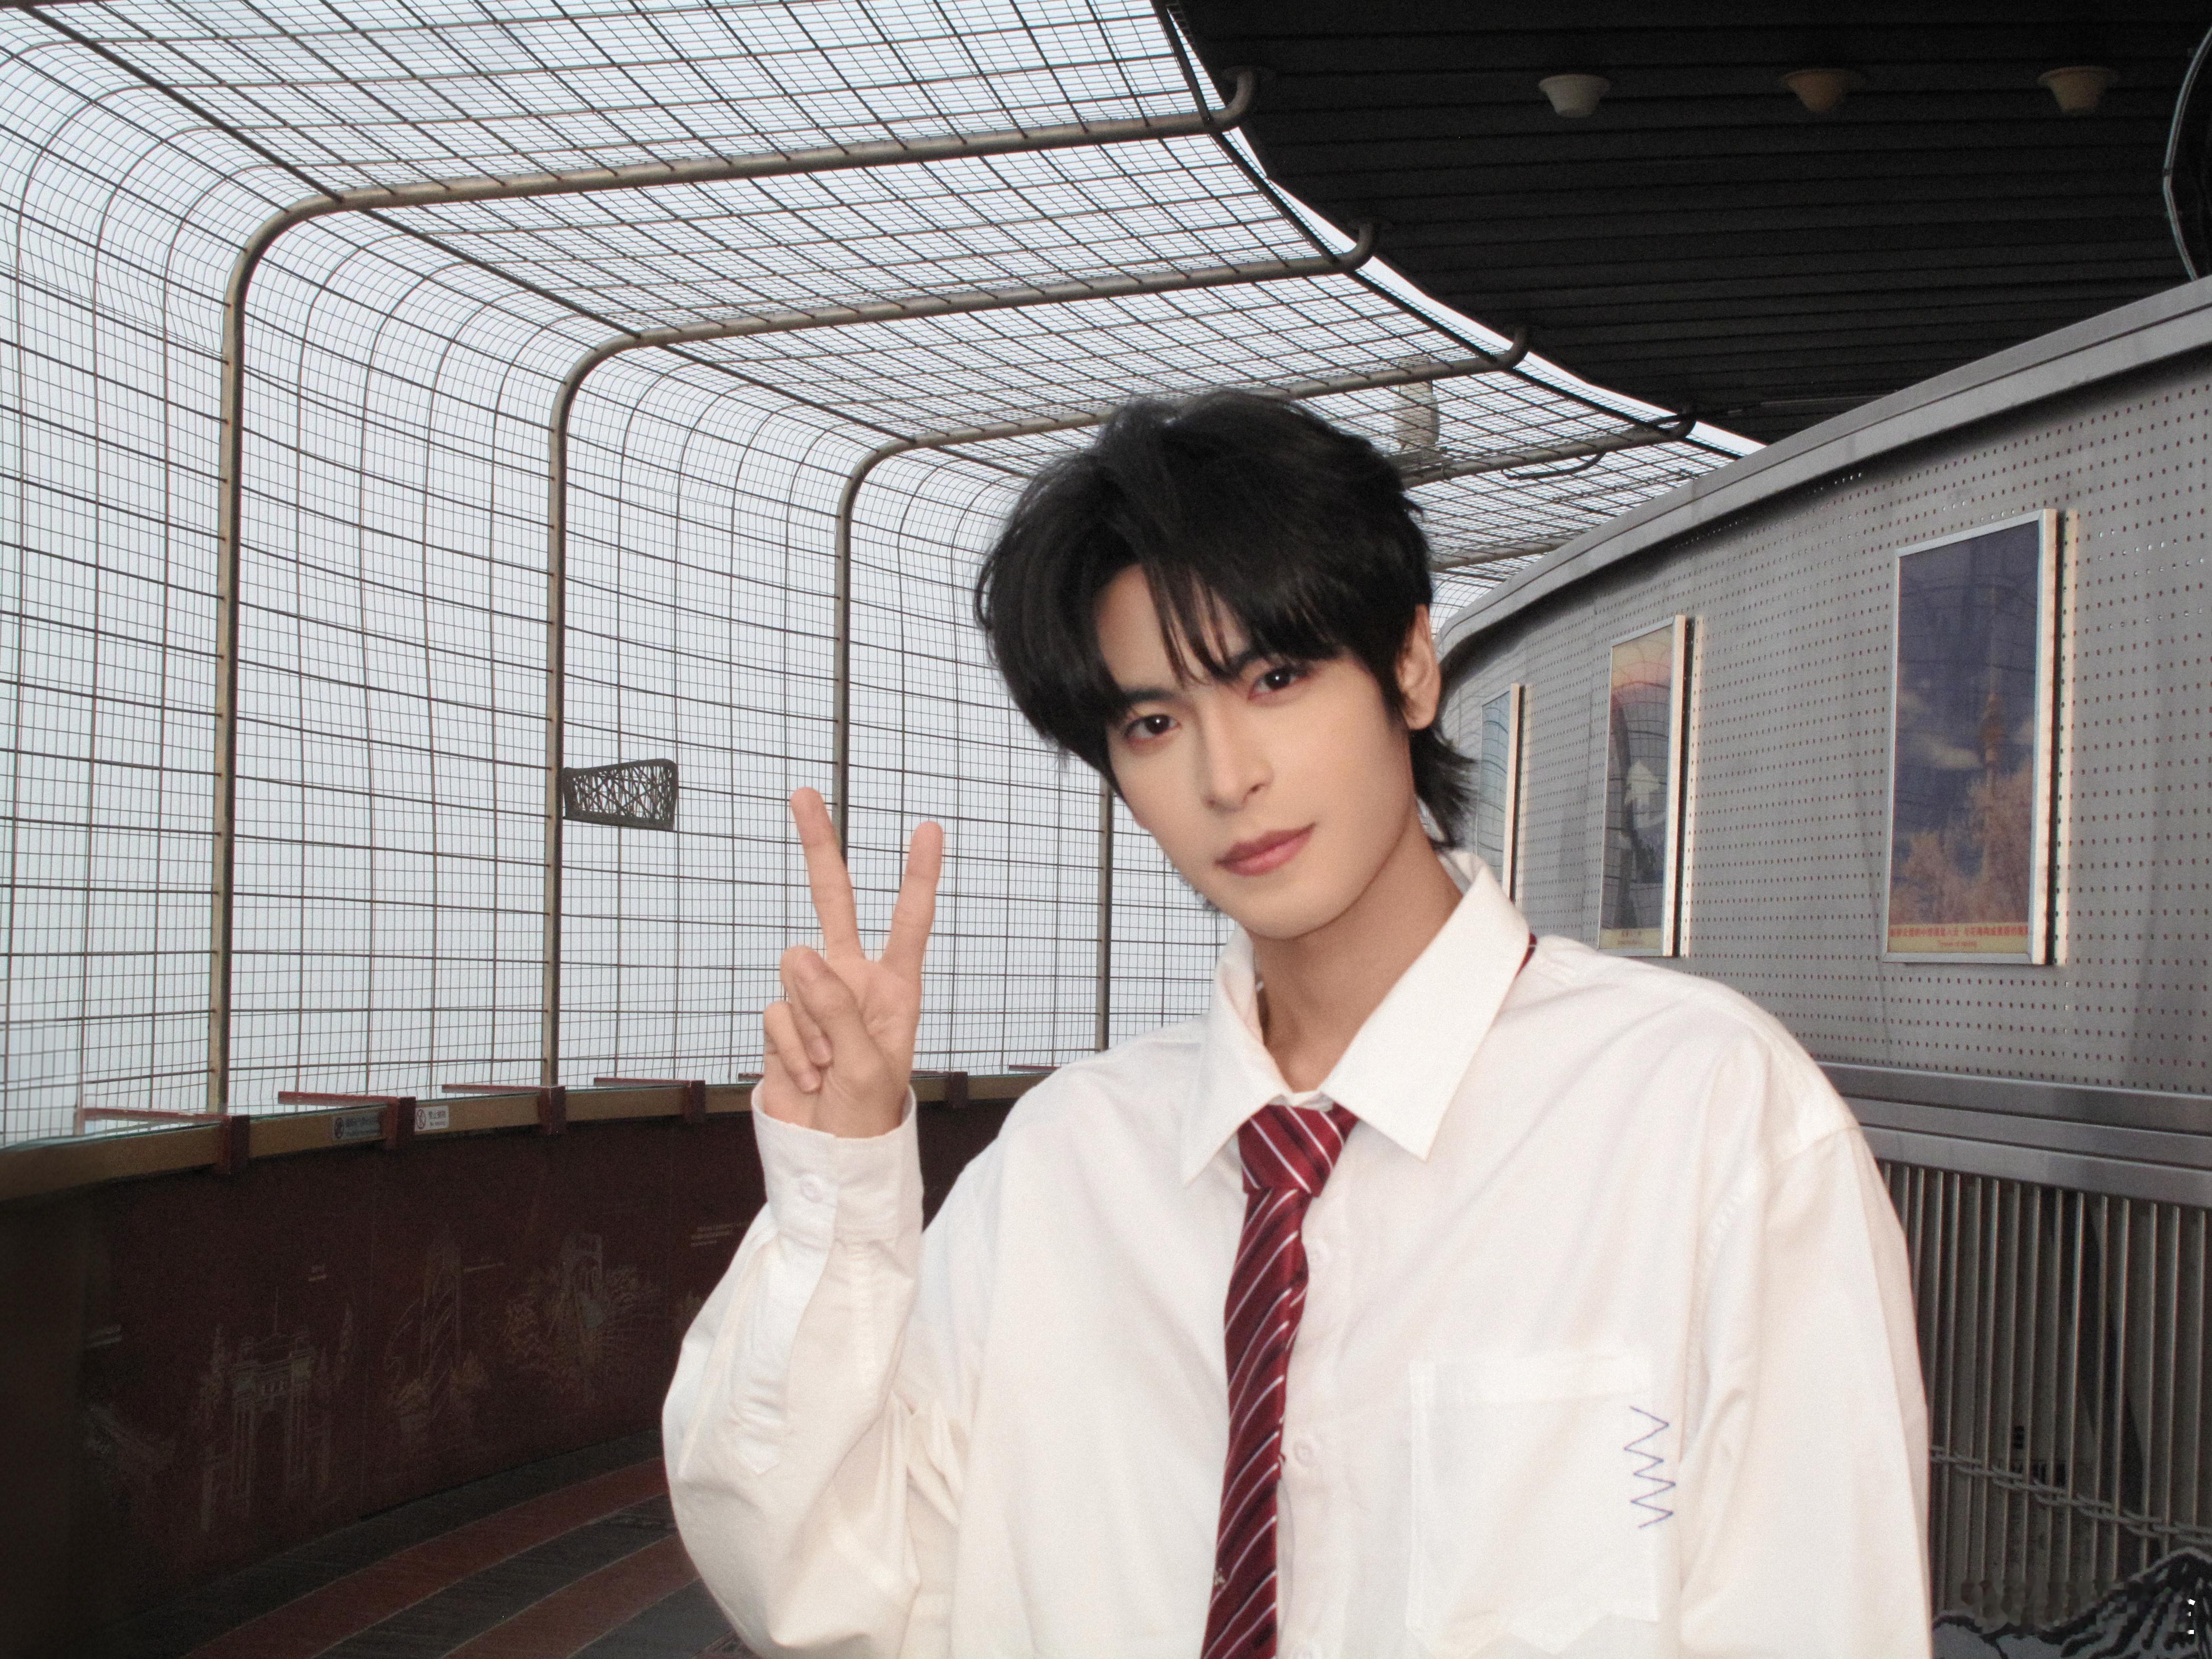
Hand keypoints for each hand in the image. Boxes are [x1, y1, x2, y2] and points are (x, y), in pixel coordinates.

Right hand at [756, 787, 941, 1138]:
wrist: (829, 1155)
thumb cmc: (867, 1115)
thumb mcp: (867, 1065)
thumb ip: (836, 1009)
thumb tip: (799, 955)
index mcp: (895, 988)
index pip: (908, 922)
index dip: (918, 876)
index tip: (928, 828)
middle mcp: (854, 982)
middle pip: (832, 903)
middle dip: (817, 848)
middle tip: (804, 793)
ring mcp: (814, 999)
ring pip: (795, 979)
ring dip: (809, 1030)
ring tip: (828, 1069)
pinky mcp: (783, 1022)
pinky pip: (776, 1016)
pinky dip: (789, 1050)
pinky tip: (806, 1076)